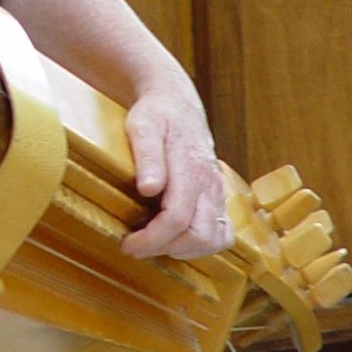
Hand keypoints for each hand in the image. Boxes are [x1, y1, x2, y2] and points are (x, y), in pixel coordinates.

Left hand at [119, 80, 232, 260]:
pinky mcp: (219, 196)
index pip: (178, 217)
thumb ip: (147, 156)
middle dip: (165, 248)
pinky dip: (204, 244)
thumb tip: (149, 188)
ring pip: (215, 238)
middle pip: (199, 234)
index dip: (152, 239)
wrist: (176, 102)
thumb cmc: (156, 114)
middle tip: (136, 247)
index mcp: (191, 168)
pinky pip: (223, 232)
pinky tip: (180, 239)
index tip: (128, 244)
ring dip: (186, 250)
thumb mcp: (142, 126)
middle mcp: (210, 183)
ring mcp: (217, 191)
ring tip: (156, 244)